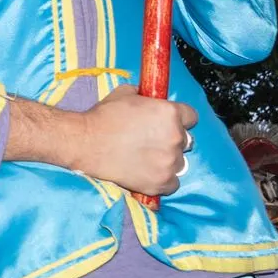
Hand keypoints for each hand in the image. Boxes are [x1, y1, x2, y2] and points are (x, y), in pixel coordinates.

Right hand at [75, 84, 197, 194]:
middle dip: (172, 140)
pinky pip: (173, 183)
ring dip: (168, 160)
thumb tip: (150, 96)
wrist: (86, 143)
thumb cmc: (105, 117)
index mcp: (170, 113)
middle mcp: (175, 137)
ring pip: (180, 162)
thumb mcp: (127, 93)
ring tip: (149, 159)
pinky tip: (149, 174)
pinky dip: (163, 180)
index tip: (170, 124)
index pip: (191, 117)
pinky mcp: (160, 183)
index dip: (180, 119)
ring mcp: (169, 162)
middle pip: (186, 141)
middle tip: (154, 142)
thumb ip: (146, 95)